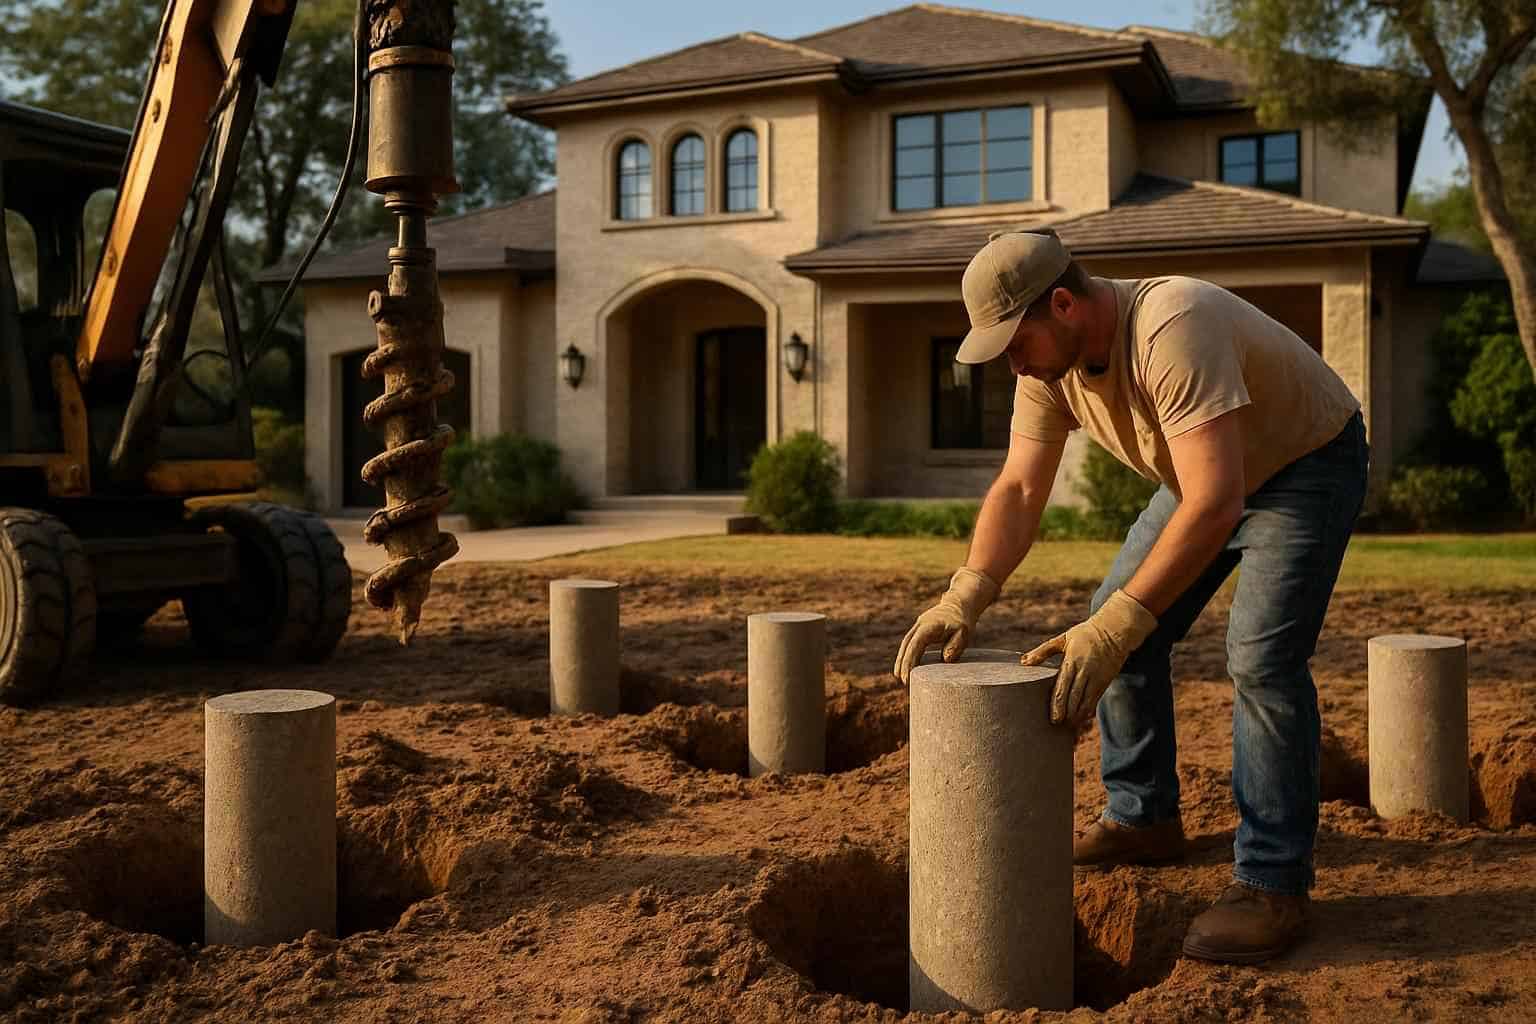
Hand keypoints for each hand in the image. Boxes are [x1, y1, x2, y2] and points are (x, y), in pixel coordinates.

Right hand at [893, 567, 999, 683]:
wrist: (960, 604)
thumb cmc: (963, 620)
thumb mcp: (964, 632)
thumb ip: (955, 645)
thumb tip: (945, 659)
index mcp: (929, 626)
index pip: (916, 645)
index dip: (910, 661)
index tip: (908, 676)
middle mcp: (920, 625)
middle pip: (907, 645)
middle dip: (902, 662)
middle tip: (902, 680)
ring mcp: (919, 626)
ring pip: (906, 644)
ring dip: (901, 659)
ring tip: (899, 677)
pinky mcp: (920, 630)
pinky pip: (910, 643)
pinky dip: (906, 654)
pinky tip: (906, 666)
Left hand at [1021, 589, 1156, 725]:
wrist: (1115, 631)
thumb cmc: (1085, 634)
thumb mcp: (1063, 639)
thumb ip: (1043, 651)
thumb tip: (1024, 661)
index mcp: (1072, 661)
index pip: (1063, 687)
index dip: (1058, 705)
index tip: (1053, 718)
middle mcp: (1085, 672)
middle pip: (1074, 698)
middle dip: (1066, 714)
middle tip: (1057, 725)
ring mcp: (1097, 678)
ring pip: (1086, 702)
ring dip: (1077, 716)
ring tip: (1067, 726)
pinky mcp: (1105, 682)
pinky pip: (1095, 700)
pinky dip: (1087, 711)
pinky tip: (1080, 719)